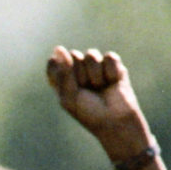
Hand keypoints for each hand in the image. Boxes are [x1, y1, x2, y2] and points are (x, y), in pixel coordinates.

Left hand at [45, 46, 153, 162]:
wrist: (116, 121)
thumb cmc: (89, 113)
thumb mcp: (69, 96)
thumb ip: (62, 72)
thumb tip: (59, 48)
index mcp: (62, 79)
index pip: (54, 62)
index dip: (62, 72)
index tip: (69, 87)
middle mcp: (78, 70)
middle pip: (73, 55)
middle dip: (81, 75)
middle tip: (88, 91)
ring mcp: (96, 67)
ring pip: (91, 55)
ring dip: (96, 75)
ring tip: (101, 88)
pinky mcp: (113, 66)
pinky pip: (109, 57)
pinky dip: (111, 72)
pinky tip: (113, 82)